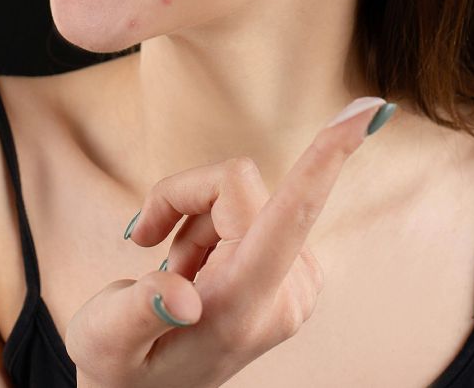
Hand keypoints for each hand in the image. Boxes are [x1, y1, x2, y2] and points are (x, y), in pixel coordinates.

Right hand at [66, 97, 394, 387]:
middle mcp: (286, 292)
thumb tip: (181, 292)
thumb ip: (138, 311)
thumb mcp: (104, 343)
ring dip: (197, 220)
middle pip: (238, 187)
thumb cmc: (120, 369)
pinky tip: (198, 269)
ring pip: (241, 191)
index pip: (293, 216)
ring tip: (178, 273)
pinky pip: (251, 204)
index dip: (327, 158)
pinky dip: (212, 225)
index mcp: (245, 306)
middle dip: (185, 199)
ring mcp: (296, 281)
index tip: (369, 112)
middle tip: (148, 241)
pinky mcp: (294, 267)